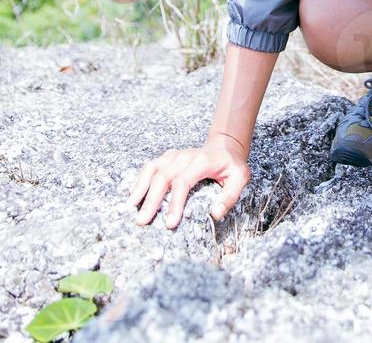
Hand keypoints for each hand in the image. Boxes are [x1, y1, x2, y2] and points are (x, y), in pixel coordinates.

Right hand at [129, 135, 250, 227]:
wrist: (224, 148)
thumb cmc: (231, 166)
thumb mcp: (241, 178)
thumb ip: (230, 196)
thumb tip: (214, 214)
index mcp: (202, 161)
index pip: (183, 182)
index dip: (175, 203)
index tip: (169, 224)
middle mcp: (184, 156)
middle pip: (162, 177)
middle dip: (151, 200)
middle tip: (142, 221)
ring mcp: (173, 156)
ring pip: (152, 169)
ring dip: (140, 187)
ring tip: (130, 207)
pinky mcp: (167, 158)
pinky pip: (149, 167)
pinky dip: (139, 180)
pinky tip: (132, 195)